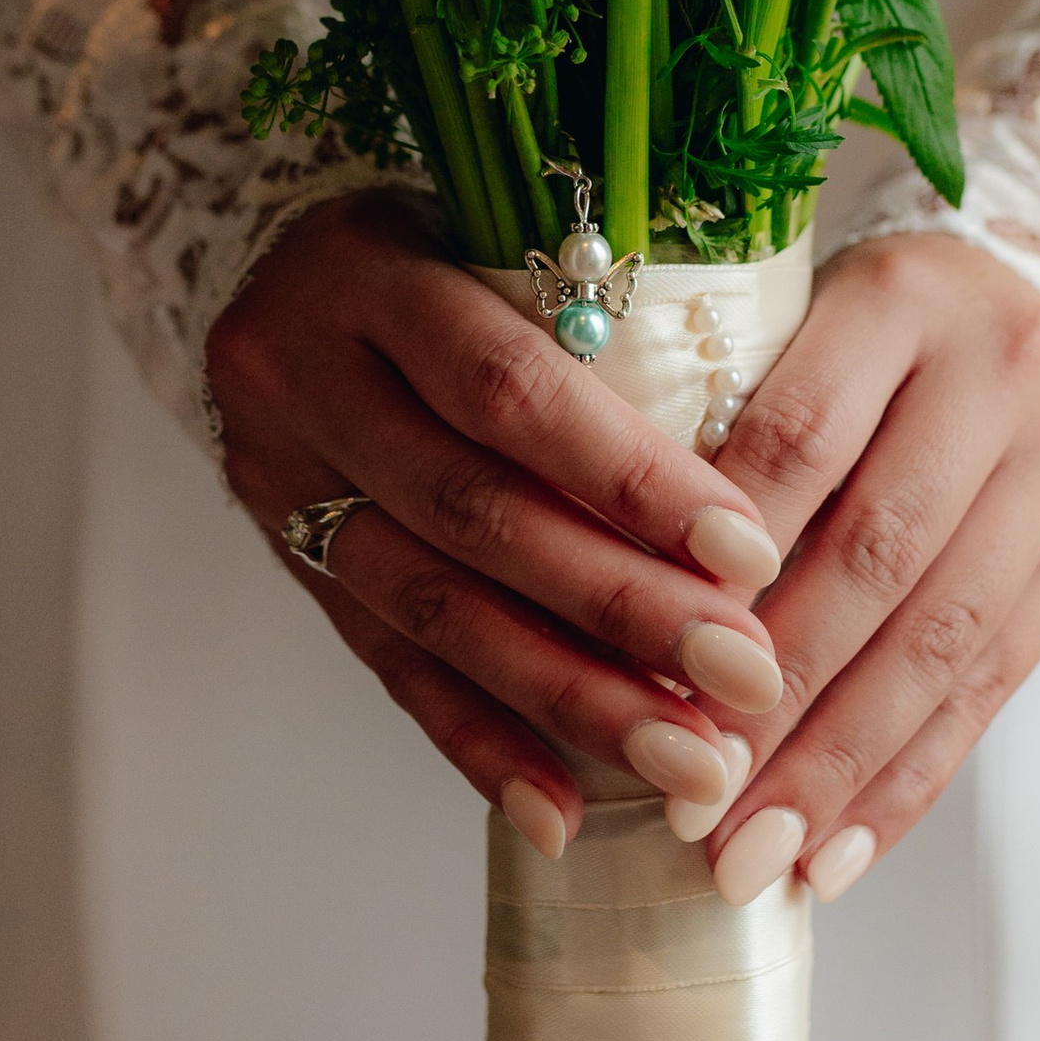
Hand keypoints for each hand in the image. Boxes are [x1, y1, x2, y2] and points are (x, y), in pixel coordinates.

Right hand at [208, 188, 794, 853]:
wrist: (270, 260)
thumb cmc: (447, 239)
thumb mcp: (504, 230)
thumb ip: (604, 317)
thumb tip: (768, 468)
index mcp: (367, 272)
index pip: (511, 393)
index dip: (634, 481)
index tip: (752, 555)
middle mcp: (303, 377)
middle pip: (476, 514)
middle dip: (622, 611)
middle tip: (745, 684)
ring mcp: (278, 475)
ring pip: (432, 607)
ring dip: (568, 698)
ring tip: (684, 763)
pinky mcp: (285, 556)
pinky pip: (386, 665)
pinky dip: (478, 742)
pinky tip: (558, 810)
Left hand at [696, 236, 1039, 907]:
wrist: (1022, 296)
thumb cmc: (848, 332)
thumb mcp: (776, 324)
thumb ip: (705, 428)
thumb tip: (608, 614)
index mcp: (898, 299)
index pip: (796, 442)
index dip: (722, 569)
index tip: (639, 678)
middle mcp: (999, 374)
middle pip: (877, 557)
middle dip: (777, 698)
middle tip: (690, 804)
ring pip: (941, 639)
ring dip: (840, 766)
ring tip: (753, 857)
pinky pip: (993, 686)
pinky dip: (907, 781)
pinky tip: (835, 855)